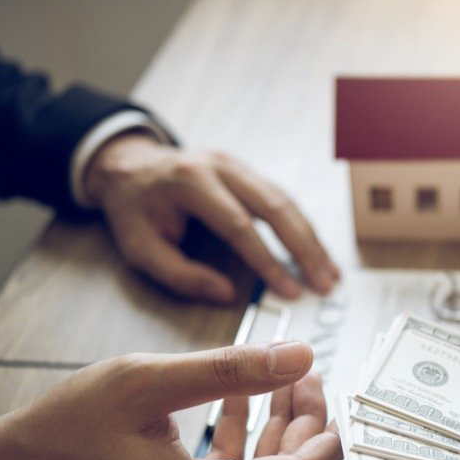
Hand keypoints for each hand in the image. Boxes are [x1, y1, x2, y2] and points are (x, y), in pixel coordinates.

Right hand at [0, 342, 342, 459]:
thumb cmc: (63, 435)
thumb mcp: (148, 382)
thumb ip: (231, 369)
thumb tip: (298, 358)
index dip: (327, 434)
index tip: (335, 397)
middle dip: (300, 422)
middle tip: (302, 375)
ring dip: (272, 431)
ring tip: (278, 381)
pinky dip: (239, 446)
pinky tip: (237, 402)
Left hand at [83, 132, 340, 301]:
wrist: (130, 167)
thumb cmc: (135, 210)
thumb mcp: (140, 248)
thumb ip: (180, 274)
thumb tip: (225, 294)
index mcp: (190, 181)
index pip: (238, 225)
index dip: (267, 260)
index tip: (289, 290)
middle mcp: (221, 167)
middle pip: (275, 207)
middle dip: (305, 249)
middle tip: (324, 283)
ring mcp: (239, 166)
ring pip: (287, 201)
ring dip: (311, 240)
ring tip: (330, 274)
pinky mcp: (250, 173)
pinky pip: (284, 200)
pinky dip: (304, 229)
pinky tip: (317, 253)